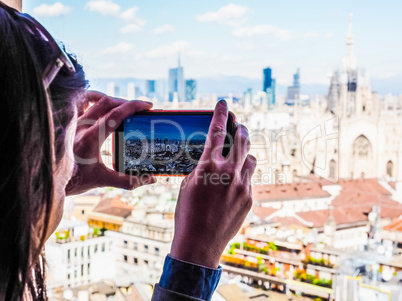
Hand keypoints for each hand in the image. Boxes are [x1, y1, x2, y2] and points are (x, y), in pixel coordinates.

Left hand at [66, 91, 155, 195]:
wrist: (51, 180)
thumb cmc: (75, 180)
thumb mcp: (104, 180)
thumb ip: (128, 180)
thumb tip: (150, 179)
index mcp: (91, 138)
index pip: (115, 114)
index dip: (133, 107)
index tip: (147, 106)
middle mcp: (81, 126)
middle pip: (107, 103)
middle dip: (126, 103)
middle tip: (140, 109)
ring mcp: (74, 123)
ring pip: (94, 100)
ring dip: (112, 100)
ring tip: (124, 107)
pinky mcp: (70, 124)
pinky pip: (82, 103)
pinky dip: (94, 99)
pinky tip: (103, 105)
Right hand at [170, 100, 255, 267]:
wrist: (199, 244)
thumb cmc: (187, 214)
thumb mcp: (188, 185)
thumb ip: (202, 168)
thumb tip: (210, 158)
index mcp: (208, 166)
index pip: (216, 132)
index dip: (221, 114)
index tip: (224, 103)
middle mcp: (228, 173)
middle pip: (241, 140)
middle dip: (240, 129)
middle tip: (239, 125)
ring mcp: (242, 186)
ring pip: (251, 159)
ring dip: (245, 154)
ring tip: (238, 157)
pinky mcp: (249, 199)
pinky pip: (249, 180)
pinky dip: (243, 176)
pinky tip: (233, 185)